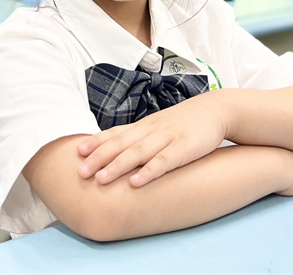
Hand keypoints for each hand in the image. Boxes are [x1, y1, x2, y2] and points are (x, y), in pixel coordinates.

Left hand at [76, 92, 226, 186]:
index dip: (96, 142)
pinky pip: (164, 161)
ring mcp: (167, 138)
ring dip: (118, 166)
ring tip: (101, 179)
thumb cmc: (183, 122)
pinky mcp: (184, 148)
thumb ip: (139, 138)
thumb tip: (115, 151)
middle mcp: (151, 130)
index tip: (77, 152)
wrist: (215, 110)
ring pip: (138, 152)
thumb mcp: (158, 127)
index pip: (116, 133)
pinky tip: (137, 183)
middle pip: (121, 143)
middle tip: (80, 172)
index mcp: (144, 126)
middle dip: (99, 157)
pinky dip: (149, 172)